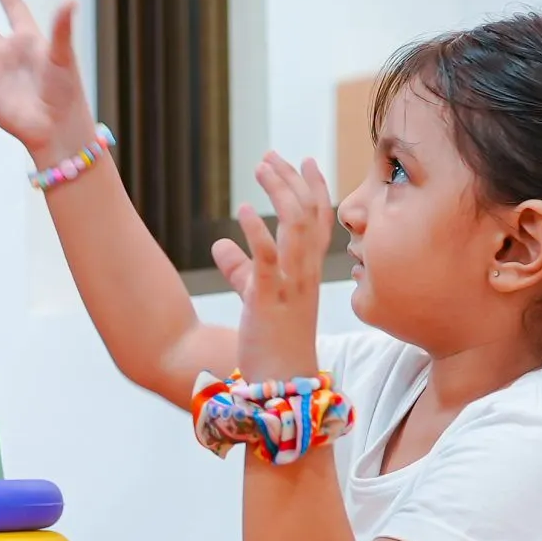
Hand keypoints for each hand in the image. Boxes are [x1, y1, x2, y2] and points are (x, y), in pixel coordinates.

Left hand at [232, 152, 332, 383]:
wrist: (280, 383)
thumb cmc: (271, 342)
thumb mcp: (254, 297)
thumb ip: (240, 269)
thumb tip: (220, 244)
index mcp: (307, 273)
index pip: (320, 222)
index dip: (315, 189)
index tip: (304, 161)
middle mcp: (305, 274)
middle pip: (309, 215)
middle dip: (292, 181)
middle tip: (271, 156)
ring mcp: (290, 286)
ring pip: (296, 228)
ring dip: (279, 193)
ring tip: (261, 167)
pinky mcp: (267, 300)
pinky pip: (268, 260)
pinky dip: (256, 231)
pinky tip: (241, 210)